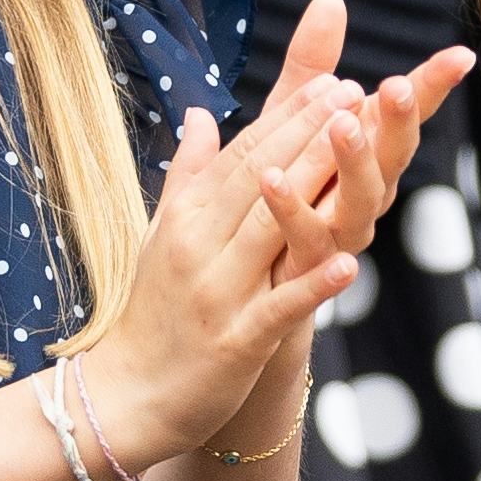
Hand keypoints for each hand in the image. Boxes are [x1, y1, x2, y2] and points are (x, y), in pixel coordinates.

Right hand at [81, 85, 366, 470]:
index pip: (243, 155)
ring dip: (314, 184)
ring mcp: (216, 294)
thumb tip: (201, 112)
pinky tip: (351, 263)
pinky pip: (279, 308)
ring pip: (270, 230)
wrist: (124, 398)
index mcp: (185, 217)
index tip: (330, 82)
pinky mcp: (235, 342)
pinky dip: (313, 285)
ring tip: (357, 147)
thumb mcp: (163, 233)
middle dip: (308, 132)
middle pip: (258, 178)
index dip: (288, 117)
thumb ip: (189, 172)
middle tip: (354, 92)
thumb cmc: (152, 311)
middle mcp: (198, 247)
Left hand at [241, 0, 475, 280]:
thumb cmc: (279, 200)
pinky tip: (275, 183)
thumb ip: (311, 67)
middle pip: (393, 156)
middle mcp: (365, 196)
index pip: (402, 115)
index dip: (431, 86)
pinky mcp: (304, 270)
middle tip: (396, 85)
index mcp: (367, 157)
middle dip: (400, 121)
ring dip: (357, 164)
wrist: (251, 294)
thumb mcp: (288, 122)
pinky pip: (304, 241)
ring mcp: (340, 235)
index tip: (459, 55)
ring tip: (344, 125)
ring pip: (360, 201)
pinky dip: (295, 216)